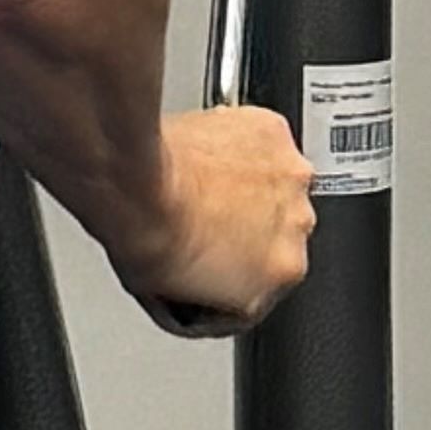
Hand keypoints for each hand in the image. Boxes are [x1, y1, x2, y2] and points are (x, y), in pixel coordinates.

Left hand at [117, 105, 314, 330]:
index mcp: (284, 273)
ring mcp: (290, 176)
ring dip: (246, 189)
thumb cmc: (146, 236)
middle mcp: (299, 225)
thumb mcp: (174, 297)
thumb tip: (206, 287)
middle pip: (272, 232)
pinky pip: (260, 146)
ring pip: (272, 188)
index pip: (266, 284)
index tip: (211, 267)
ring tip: (199, 188)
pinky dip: (238, 150)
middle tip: (200, 223)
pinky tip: (205, 159)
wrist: (131, 182)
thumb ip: (214, 294)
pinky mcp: (274, 132)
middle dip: (243, 231)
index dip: (232, 276)